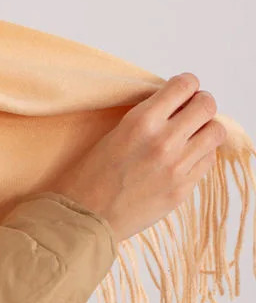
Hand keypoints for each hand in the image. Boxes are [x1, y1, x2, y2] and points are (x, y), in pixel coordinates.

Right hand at [51, 73, 226, 243]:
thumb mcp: (115, 132)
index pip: (185, 85)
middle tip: (192, 111)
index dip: (188, 84)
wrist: (86, 218)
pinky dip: (201, 155)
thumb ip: (148, 117)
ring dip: (206, 129)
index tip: (184, 91)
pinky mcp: (183, 189)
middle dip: (201, 104)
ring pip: (216, 132)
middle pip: (207, 105)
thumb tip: (176, 105)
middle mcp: (164, 141)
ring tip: (193, 135)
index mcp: (141, 122)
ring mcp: (177, 167)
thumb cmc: (91, 176)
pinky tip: (185, 158)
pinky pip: (208, 160)